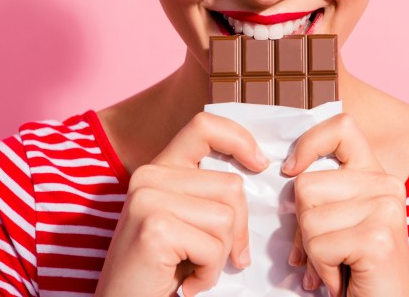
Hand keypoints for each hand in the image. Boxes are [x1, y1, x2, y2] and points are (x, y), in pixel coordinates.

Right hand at [95, 112, 268, 296]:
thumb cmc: (161, 269)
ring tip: (193, 270)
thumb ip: (208, 192)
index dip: (239, 139)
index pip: (204, 127)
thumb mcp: (185, 220)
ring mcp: (149, 199)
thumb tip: (259, 166)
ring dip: (220, 256)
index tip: (259, 163)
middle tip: (212, 258)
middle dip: (236, 230)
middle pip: (231, 187)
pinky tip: (185, 284)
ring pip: (227, 218)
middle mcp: (149, 176)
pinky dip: (209, 273)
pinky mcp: (156, 228)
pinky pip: (214, 248)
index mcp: (159, 168)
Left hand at [283, 113, 408, 296]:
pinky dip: (322, 271)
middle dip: (304, 226)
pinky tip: (342, 280)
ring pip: (308, 218)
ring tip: (338, 265)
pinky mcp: (378, 238)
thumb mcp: (340, 220)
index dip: (309, 143)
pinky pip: (318, 246)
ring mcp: (386, 209)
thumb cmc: (357, 270)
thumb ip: (324, 192)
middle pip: (306, 185)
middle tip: (327, 252)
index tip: (292, 170)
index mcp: (378, 175)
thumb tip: (288, 171)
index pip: (342, 127)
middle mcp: (388, 185)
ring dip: (313, 253)